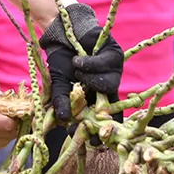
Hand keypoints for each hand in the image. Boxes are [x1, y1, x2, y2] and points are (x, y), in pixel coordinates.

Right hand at [38, 3, 124, 123]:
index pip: (105, 117)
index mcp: (97, 96)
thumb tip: (62, 120)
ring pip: (109, 84)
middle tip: (90, 110)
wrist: (62, 33)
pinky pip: (105, 64)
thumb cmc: (61, 60)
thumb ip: (62, 100)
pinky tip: (78, 60)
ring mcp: (114, 70)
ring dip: (90, 79)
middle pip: (112, 104)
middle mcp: (109, 86)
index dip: (101, 130)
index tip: (94, 141)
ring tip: (76, 69)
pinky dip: (90, 64)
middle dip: (102, 109)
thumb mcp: (59, 83)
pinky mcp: (114, 54)